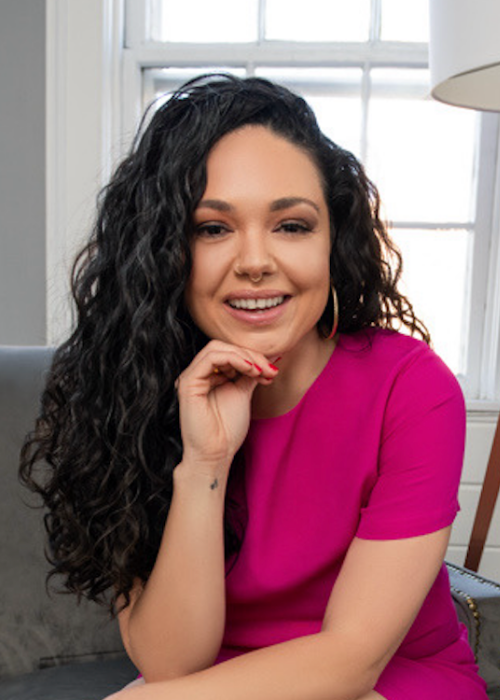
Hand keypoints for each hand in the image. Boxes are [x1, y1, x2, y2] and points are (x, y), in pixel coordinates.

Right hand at [176, 340, 278, 478]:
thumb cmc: (227, 430)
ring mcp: (191, 377)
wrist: (216, 454)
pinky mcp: (188, 382)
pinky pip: (210, 358)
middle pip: (223, 346)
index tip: (272, 370)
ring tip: (259, 371)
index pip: (229, 351)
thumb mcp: (243, 393)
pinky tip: (249, 370)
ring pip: (217, 348)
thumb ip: (251, 374)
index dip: (252, 356)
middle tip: (269, 370)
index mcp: (209, 375)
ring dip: (244, 356)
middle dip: (250, 354)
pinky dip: (233, 359)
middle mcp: (198, 374)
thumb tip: (270, 357)